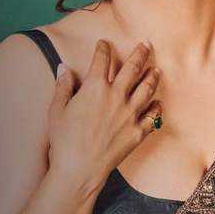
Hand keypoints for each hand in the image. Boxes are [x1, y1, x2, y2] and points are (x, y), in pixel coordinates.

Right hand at [47, 39, 161, 190]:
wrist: (79, 169)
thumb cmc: (64, 141)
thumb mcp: (56, 110)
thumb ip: (63, 87)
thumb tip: (63, 68)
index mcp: (94, 88)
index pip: (101, 60)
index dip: (103, 49)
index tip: (104, 44)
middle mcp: (116, 97)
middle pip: (132, 69)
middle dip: (140, 53)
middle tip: (146, 44)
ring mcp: (130, 115)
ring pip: (147, 89)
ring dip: (152, 76)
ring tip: (156, 69)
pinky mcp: (137, 133)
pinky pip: (152, 117)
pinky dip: (157, 108)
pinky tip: (158, 103)